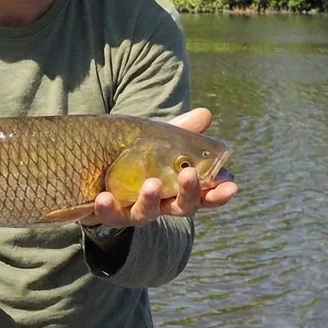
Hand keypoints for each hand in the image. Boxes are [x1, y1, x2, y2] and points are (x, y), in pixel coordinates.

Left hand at [81, 108, 238, 227]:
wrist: (96, 178)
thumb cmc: (136, 161)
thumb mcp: (158, 142)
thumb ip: (181, 131)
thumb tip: (205, 113)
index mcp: (175, 190)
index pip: (203, 196)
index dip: (217, 194)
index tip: (232, 186)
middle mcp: (159, 205)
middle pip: (180, 207)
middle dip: (188, 193)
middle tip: (190, 175)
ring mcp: (133, 211)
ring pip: (145, 213)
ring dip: (150, 200)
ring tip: (151, 184)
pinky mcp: (107, 214)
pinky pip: (107, 214)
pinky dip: (106, 207)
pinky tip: (104, 197)